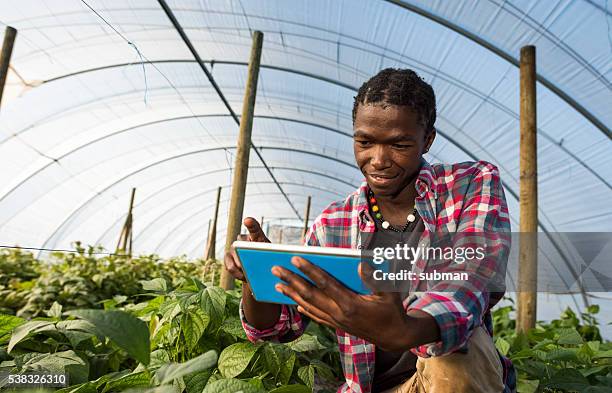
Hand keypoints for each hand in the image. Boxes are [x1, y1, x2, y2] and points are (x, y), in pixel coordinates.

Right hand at [224, 217, 269, 281]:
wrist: (258, 271)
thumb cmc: (267, 261)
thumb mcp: (270, 258)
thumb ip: (266, 257)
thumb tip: (258, 263)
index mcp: (257, 236)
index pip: (254, 228)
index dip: (251, 224)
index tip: (247, 220)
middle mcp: (243, 239)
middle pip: (241, 244)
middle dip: (243, 255)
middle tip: (249, 265)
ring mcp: (233, 247)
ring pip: (234, 255)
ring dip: (241, 267)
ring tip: (249, 274)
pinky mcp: (227, 257)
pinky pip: (229, 266)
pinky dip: (236, 274)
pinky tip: (243, 276)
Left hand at [272, 257, 438, 350]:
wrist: (395, 337)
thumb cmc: (393, 310)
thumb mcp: (390, 292)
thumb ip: (375, 278)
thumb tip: (360, 263)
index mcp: (350, 304)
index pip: (324, 283)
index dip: (309, 270)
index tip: (295, 258)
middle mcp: (339, 314)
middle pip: (309, 295)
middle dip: (291, 280)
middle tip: (275, 268)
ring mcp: (336, 322)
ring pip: (309, 306)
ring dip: (291, 294)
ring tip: (277, 284)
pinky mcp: (337, 326)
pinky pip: (316, 316)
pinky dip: (304, 309)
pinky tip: (295, 302)